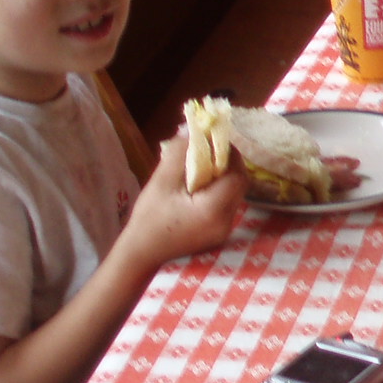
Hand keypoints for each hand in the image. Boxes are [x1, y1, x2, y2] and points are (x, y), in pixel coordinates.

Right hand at [114, 136, 246, 272]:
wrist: (142, 253)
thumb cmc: (148, 218)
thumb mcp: (161, 181)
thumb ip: (180, 153)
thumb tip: (193, 129)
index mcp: (213, 210)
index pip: (236, 175)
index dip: (230, 155)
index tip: (216, 141)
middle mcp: (226, 221)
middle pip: (240, 184)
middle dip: (229, 164)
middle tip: (212, 150)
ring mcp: (225, 229)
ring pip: (235, 194)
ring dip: (225, 177)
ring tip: (205, 165)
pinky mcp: (220, 232)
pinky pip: (228, 204)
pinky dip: (219, 190)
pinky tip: (202, 185)